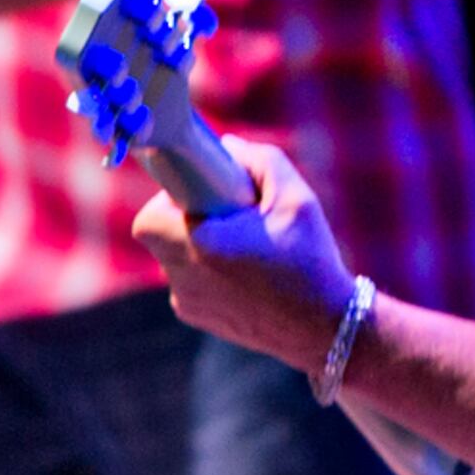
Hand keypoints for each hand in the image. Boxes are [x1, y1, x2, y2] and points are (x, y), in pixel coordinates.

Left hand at [130, 136, 353, 370]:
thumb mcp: (296, 199)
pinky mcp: (196, 318)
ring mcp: (188, 303)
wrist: (324, 328)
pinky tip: (241, 270)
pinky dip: (203, 269)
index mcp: (202, 246)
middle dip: (183, 217)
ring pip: (171, 257)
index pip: (150, 217)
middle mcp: (186, 279)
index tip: (202, 194)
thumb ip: (260, 160)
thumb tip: (227, 146)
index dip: (170, 198)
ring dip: (194, 243)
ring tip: (239, 244)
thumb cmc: (311, 261)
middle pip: (158, 234)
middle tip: (223, 214)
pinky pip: (186, 281)